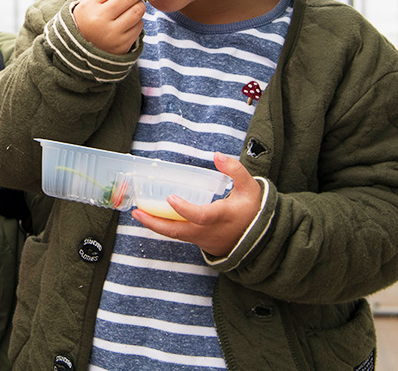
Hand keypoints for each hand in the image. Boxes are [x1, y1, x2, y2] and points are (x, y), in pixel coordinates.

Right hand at [72, 0, 145, 54]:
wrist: (83, 48)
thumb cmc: (91, 18)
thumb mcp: (91, 2)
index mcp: (90, 5)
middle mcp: (99, 19)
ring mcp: (111, 33)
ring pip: (137, 10)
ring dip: (140, 5)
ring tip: (136, 5)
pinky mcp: (122, 44)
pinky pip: (139, 26)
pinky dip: (138, 20)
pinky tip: (131, 21)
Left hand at [131, 152, 261, 257]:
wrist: (260, 241)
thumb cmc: (253, 211)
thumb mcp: (250, 188)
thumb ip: (235, 170)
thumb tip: (217, 155)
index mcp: (222, 217)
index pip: (201, 216)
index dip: (185, 209)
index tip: (171, 198)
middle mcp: (209, 231)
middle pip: (179, 231)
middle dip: (156, 223)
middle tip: (137, 212)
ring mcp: (202, 239)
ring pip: (176, 235)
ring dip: (155, 225)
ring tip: (138, 214)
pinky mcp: (199, 242)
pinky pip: (179, 236)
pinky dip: (164, 228)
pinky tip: (152, 217)